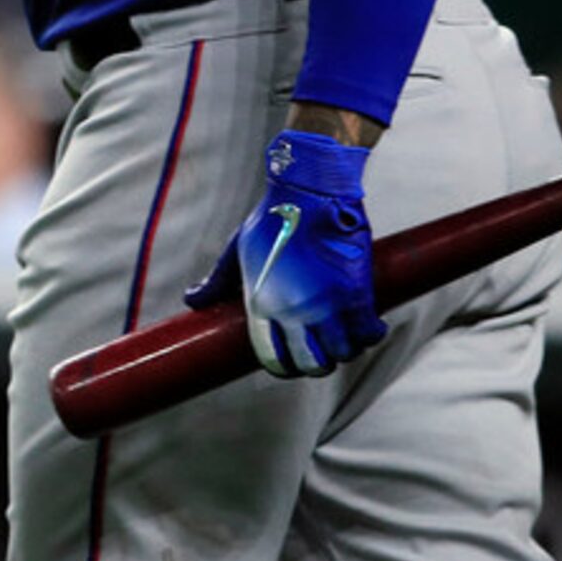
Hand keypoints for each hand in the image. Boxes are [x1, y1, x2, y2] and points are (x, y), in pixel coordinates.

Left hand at [185, 129, 386, 376]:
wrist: (310, 193)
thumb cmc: (271, 221)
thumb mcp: (236, 251)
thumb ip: (217, 282)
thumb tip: (191, 300)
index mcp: (261, 304)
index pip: (273, 360)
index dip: (285, 367)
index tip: (293, 361)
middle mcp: (293, 312)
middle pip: (312, 365)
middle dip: (318, 364)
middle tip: (323, 350)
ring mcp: (326, 305)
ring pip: (343, 354)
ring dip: (346, 349)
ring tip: (346, 335)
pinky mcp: (355, 294)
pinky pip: (368, 334)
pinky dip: (370, 335)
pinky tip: (368, 326)